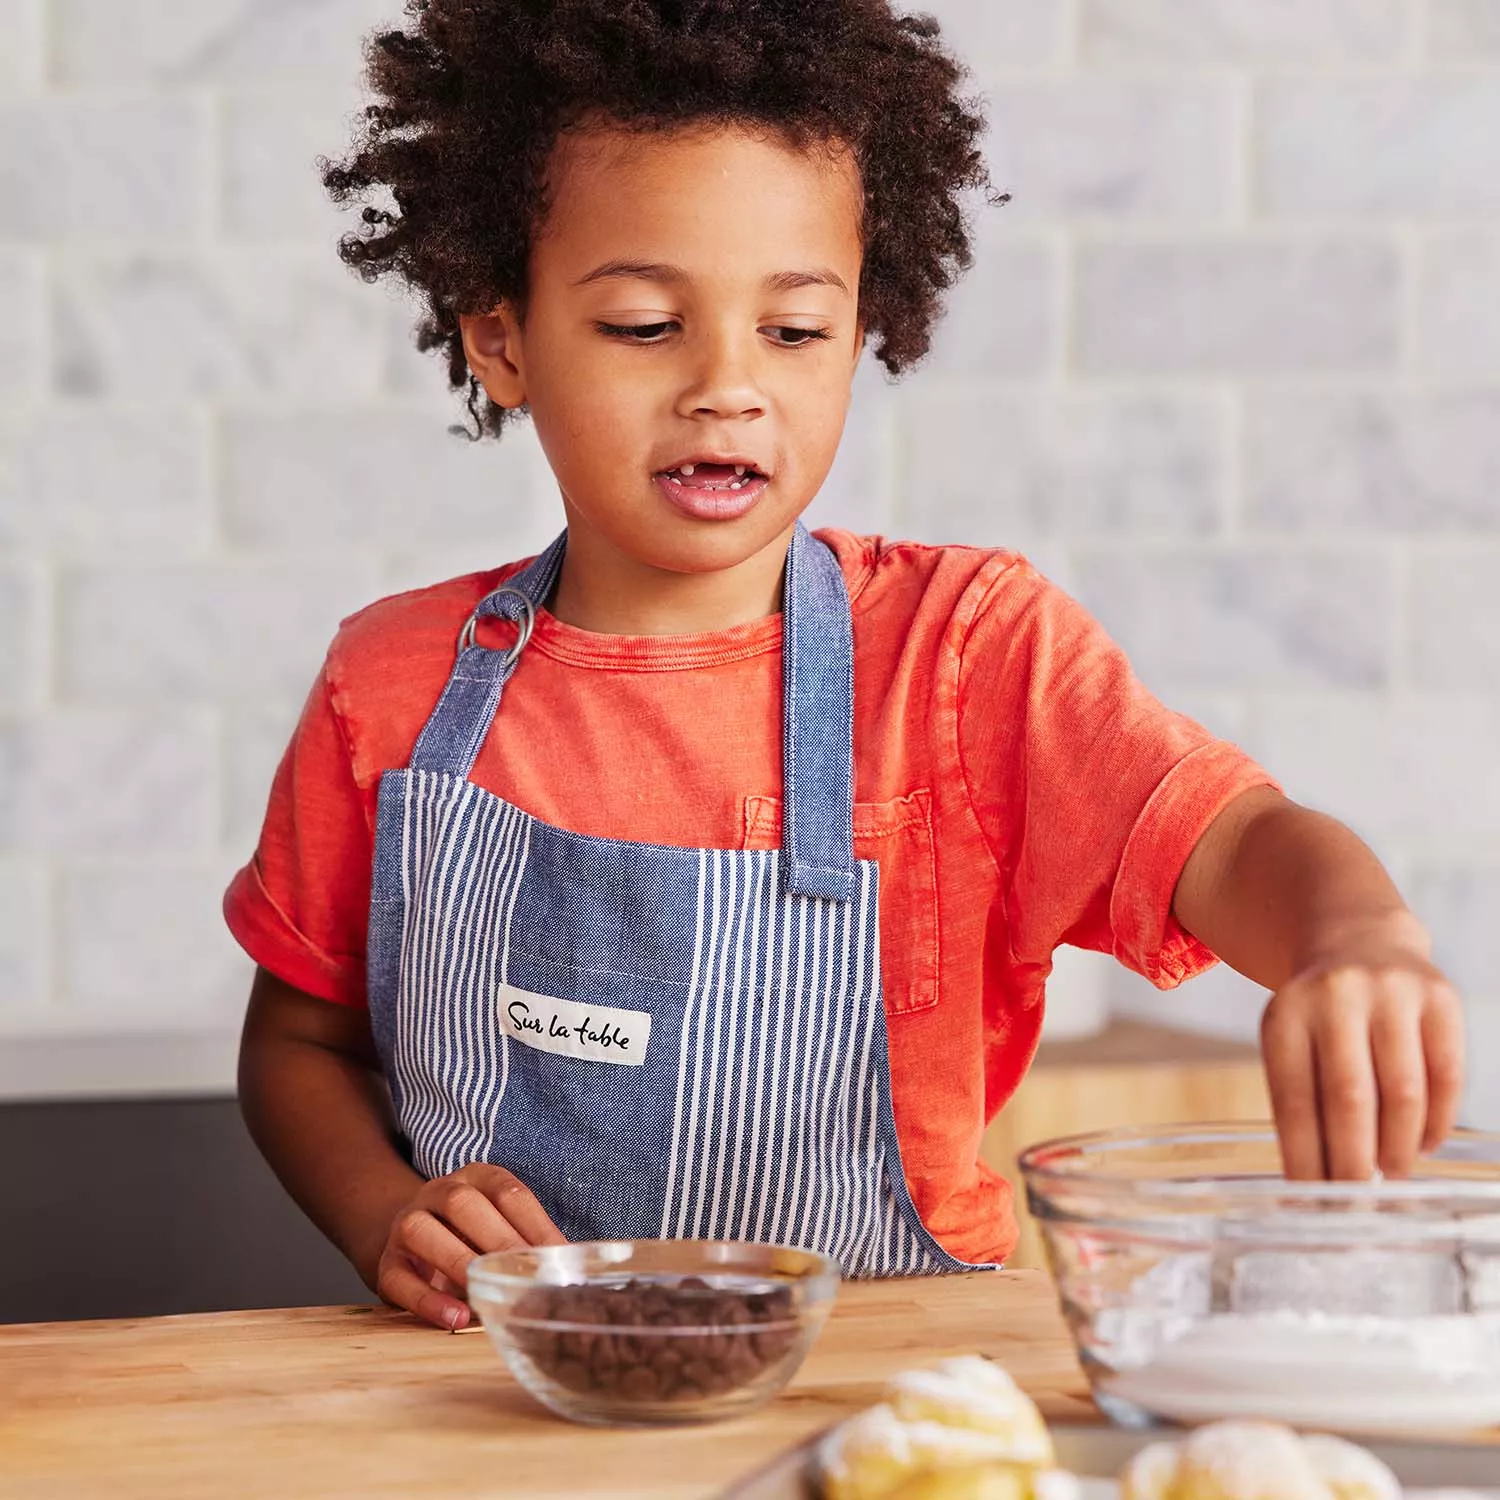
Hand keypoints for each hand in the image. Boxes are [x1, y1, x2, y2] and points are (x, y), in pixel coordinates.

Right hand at [372, 1164, 566, 1329]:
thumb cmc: (469, 1235)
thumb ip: (526, 1239)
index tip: (560, 1258)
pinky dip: (428, 1301)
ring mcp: (407, 1225)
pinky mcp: (386, 1263)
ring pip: (423, 1232)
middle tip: (527, 1276)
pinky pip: (400, 1279)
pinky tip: (456, 1318)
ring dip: (458, 1263)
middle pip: (464, 1205)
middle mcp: (438, 1193)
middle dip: (499, 1240)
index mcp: (475, 1178)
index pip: (508, 1192)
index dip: (535, 1224)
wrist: (407, 1239)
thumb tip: (571, 1264)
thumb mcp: (497, 1224)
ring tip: (485, 1293)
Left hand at [1260, 935, 1464, 1181]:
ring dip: (1399, 1146)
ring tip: (1391, 1172)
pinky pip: (1446, 1075)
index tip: (1310, 1202)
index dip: (1305, 1158)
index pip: (1295, 1101)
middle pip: (1350, 1100)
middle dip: (1354, 1162)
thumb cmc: (1318, 1013)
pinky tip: (1424, 1144)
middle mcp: (1335, 997)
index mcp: (1285, 1014)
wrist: (1357, 940)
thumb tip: (1319, 1185)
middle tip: (1355, 1202)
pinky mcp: (1439, 998)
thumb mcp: (1290, 1039)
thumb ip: (1303, 1100)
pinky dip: (1437, 1121)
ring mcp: (1391, 993)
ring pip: (1403, 1093)